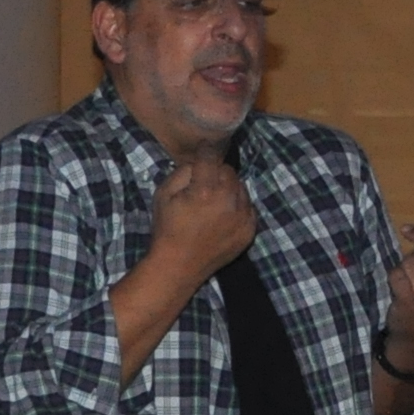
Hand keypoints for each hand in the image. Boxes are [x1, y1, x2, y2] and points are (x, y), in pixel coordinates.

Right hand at [142, 151, 259, 283]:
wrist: (179, 265)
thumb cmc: (167, 228)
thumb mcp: (163, 194)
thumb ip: (183, 171)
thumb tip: (199, 162)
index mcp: (205, 190)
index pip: (211, 157)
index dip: (205, 151)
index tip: (203, 149)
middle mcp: (228, 201)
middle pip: (229, 171)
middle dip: (216, 173)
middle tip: (204, 184)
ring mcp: (243, 217)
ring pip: (241, 187)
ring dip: (229, 189)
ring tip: (213, 202)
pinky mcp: (249, 230)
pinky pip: (248, 207)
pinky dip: (238, 206)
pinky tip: (223, 215)